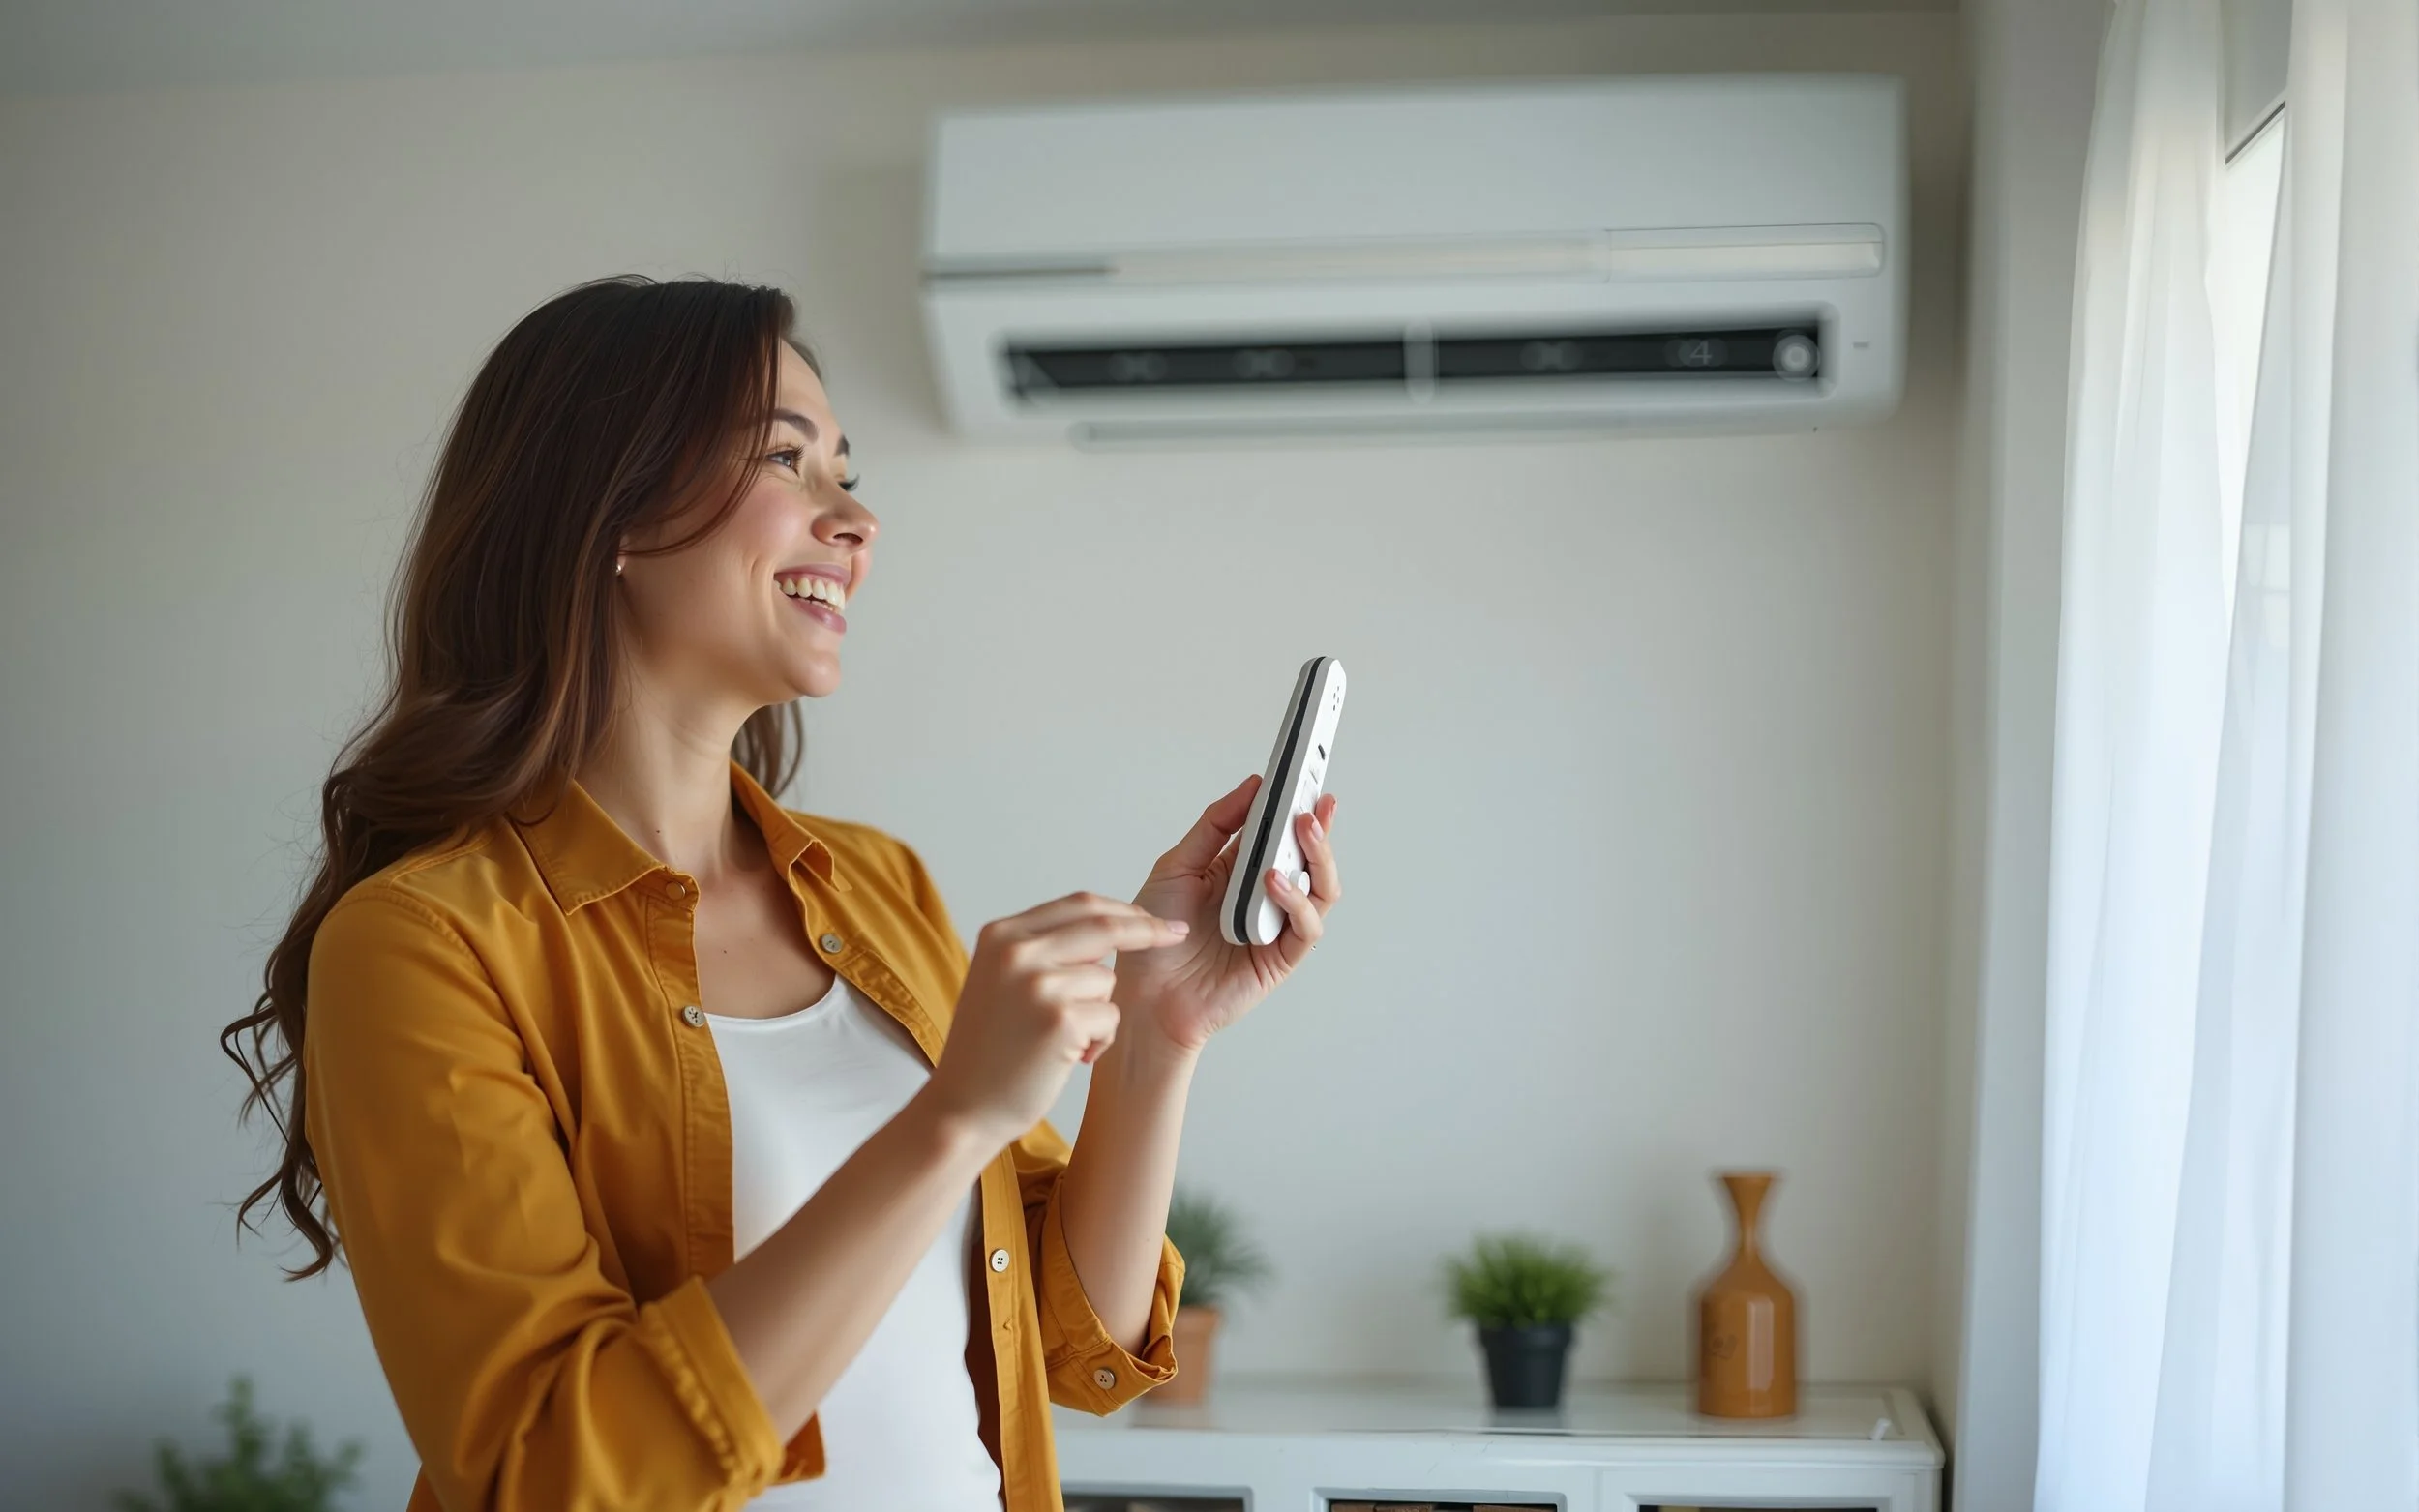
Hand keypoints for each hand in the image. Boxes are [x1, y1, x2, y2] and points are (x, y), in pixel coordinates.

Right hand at [922, 892, 1188, 1147]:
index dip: (1123, 909)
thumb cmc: (988, 1050)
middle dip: (1148, 929)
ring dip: (1101, 1012)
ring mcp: (1038, 984)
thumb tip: (1107, 926)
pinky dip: (1101, 1041)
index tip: (1151, 917)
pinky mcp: (1061, 1020)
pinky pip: (1111, 1018)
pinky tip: (1068, 1059)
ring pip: (1109, 980)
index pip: (1079, 904)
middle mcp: (1017, 952)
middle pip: (1104, 924)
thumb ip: (1042, 949)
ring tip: (1066, 1041)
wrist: (962, 1109)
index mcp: (1002, 935)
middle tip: (1177, 934)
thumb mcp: (999, 980)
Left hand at [1114, 773, 1342, 1056]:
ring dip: (1317, 856)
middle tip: (1314, 799)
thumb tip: (1251, 788)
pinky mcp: (1281, 957)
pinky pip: (1305, 927)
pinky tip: (1274, 882)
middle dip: (1317, 825)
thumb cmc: (1154, 941)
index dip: (1295, 803)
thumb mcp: (1177, 866)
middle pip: (1308, 855)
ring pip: (1320, 887)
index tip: (1305, 771)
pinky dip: (1296, 901)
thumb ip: (1214, 826)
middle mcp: (1264, 895)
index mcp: (1240, 870)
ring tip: (1302, 828)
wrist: (1144, 1000)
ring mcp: (1276, 925)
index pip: (1278, 831)